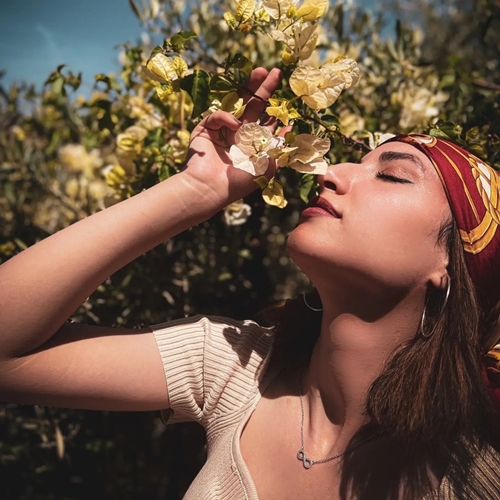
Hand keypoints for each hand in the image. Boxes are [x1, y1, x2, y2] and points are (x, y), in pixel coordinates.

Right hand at [183, 67, 282, 205]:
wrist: (211, 188)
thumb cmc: (240, 181)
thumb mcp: (268, 166)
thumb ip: (279, 147)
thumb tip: (290, 128)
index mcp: (253, 145)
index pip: (266, 122)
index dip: (275, 110)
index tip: (287, 98)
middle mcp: (239, 135)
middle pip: (254, 107)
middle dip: (264, 90)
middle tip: (275, 72)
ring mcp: (222, 131)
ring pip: (237, 103)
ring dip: (249, 87)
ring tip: (261, 72)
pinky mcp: (206, 129)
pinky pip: (218, 115)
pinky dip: (227, 118)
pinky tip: (236, 126)